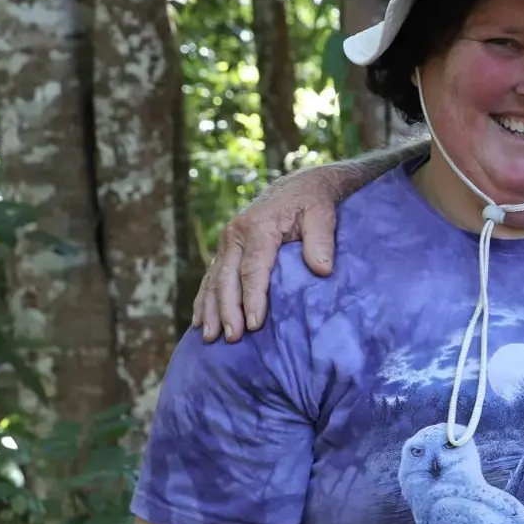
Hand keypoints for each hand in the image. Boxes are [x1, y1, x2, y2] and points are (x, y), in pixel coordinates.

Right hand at [192, 168, 342, 342]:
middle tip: (231, 337)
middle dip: (227, 310)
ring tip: (211, 337)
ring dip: (210, 310)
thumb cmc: (312, 203)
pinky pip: (211, 277)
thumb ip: (322, 240)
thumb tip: (322, 270)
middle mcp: (235, 234)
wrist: (298, 186)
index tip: (254, 325)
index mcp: (257, 227)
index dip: (252, 299)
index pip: (252, 270)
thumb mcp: (322, 214)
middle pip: (227, 279)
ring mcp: (227, 242)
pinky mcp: (225, 249)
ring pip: (214, 280)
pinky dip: (204, 300)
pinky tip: (200, 322)